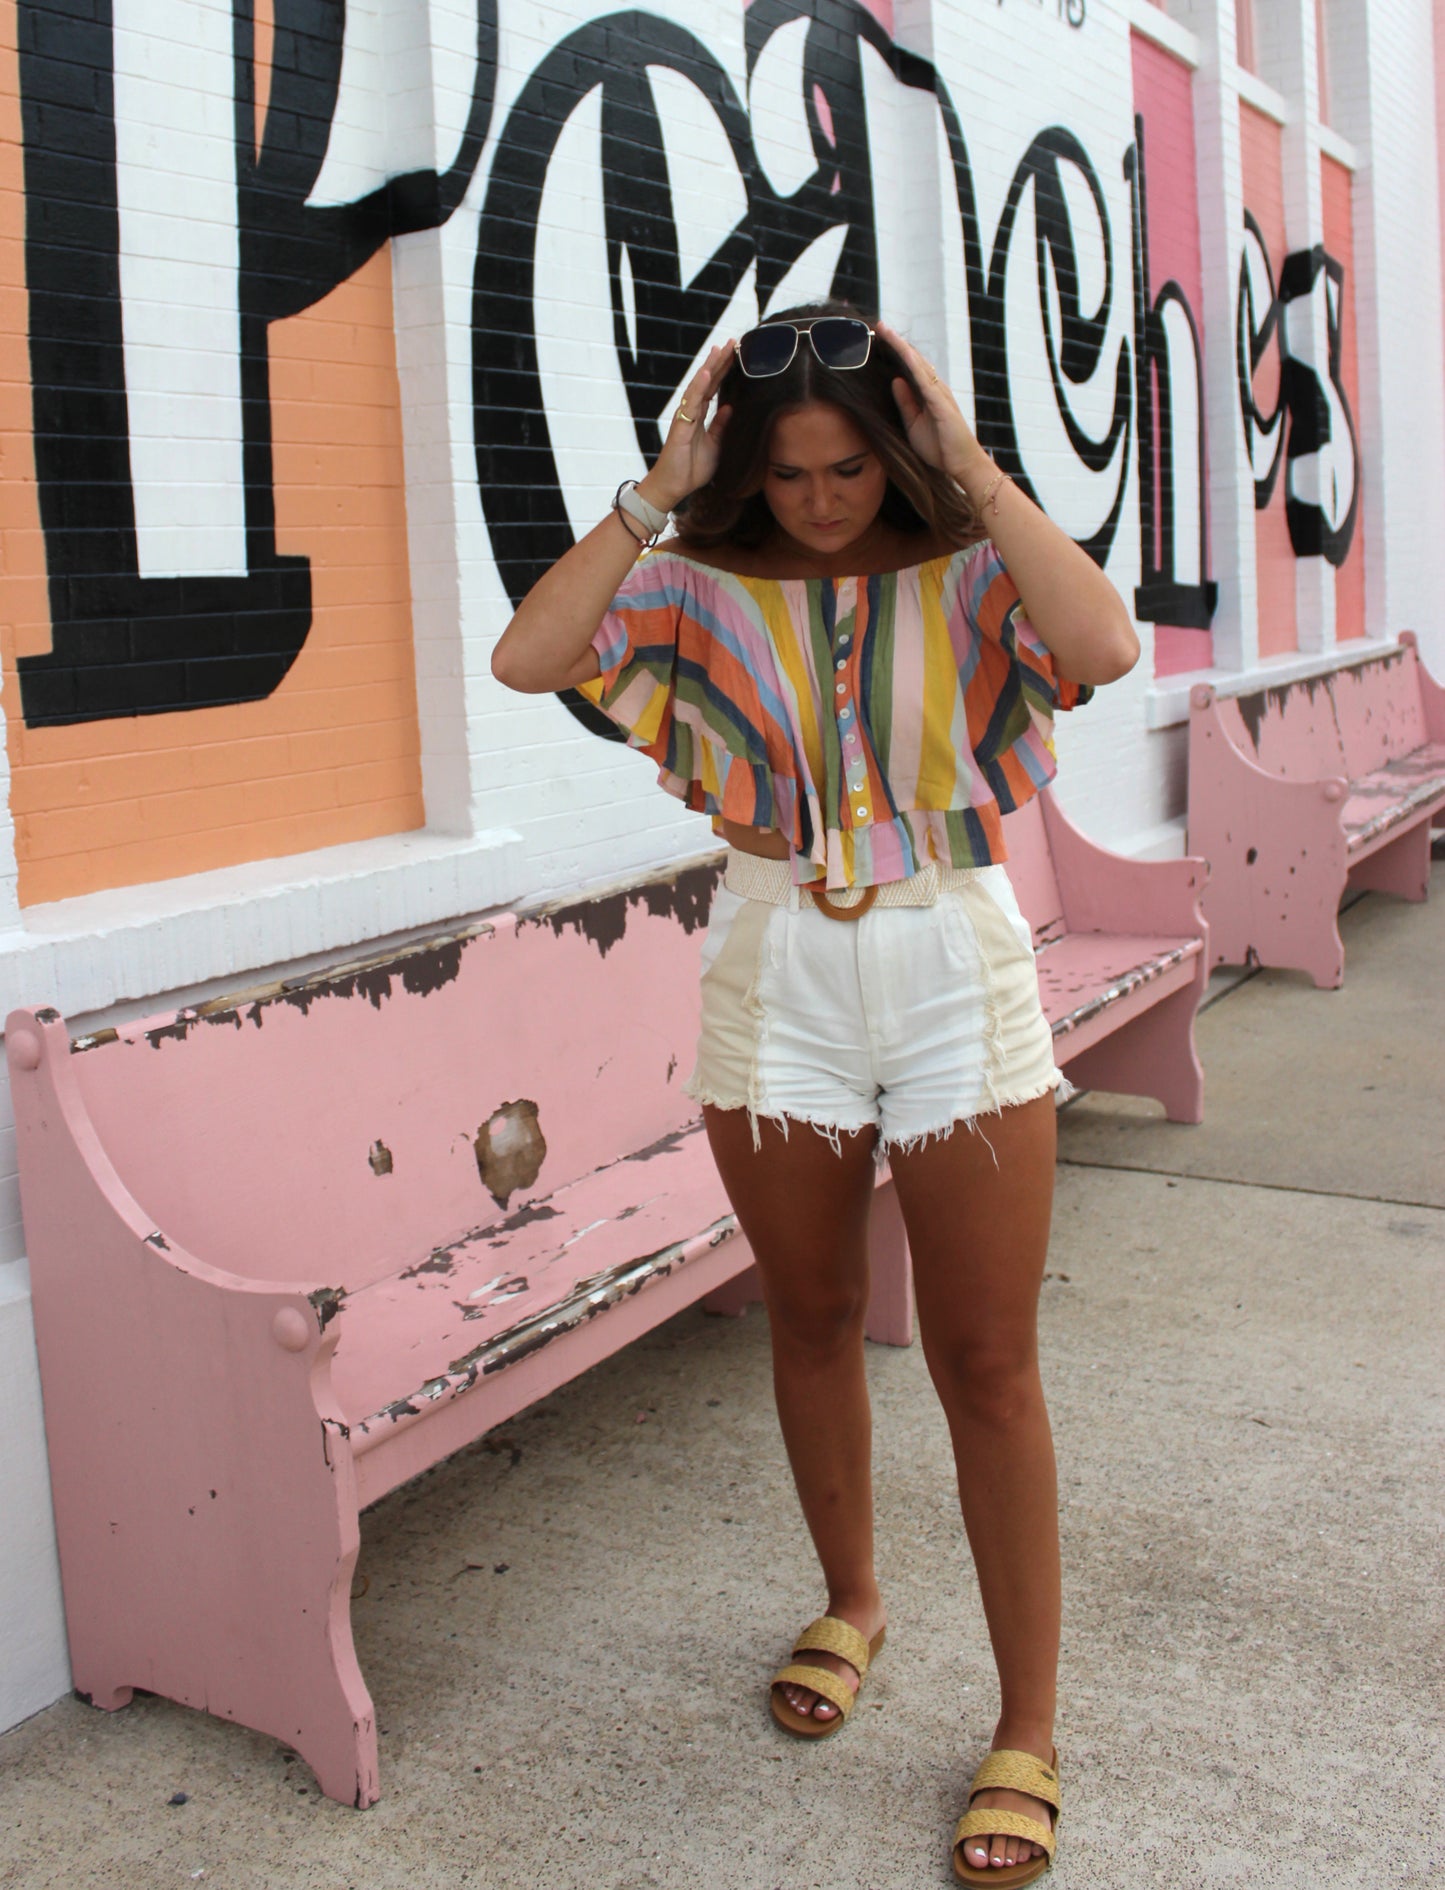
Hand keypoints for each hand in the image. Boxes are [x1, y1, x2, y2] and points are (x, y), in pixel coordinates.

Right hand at [640, 341, 735, 510]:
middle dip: (721, 362)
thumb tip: (731, 407)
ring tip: (721, 349)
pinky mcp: (681, 425)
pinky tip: (707, 373)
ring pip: (699, 386)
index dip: (725, 371)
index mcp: (700, 415)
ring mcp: (685, 416)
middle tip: (733, 342)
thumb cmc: (691, 468)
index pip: (715, 388)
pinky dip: (699, 387)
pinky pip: (691, 403)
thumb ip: (721, 425)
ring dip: (710, 367)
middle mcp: (692, 411)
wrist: (674, 487)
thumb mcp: (715, 445)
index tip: (736, 354)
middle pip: (708, 381)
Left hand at [879, 321, 990, 493]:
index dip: (894, 352)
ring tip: (885, 331)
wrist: (961, 464)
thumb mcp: (913, 424)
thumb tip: (894, 380)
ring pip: (917, 363)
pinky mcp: (941, 402)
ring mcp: (939, 392)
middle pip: (912, 359)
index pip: (908, 367)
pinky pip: (924, 378)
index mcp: (927, 393)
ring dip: (901, 346)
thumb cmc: (939, 447)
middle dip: (895, 342)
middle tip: (878, 325)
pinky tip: (901, 352)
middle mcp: (934, 388)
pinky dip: (912, 363)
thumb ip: (905, 403)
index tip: (878, 338)